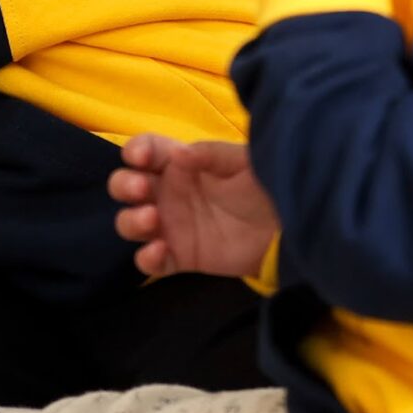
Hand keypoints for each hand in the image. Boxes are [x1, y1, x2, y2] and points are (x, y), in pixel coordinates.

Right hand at [107, 136, 279, 280]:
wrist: (288, 230)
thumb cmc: (263, 187)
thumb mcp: (242, 161)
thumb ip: (211, 154)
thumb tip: (179, 154)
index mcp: (178, 163)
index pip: (144, 150)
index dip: (135, 150)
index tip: (141, 158)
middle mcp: (167, 193)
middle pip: (124, 186)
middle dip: (124, 185)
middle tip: (142, 190)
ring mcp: (170, 226)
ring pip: (128, 223)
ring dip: (131, 221)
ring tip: (153, 219)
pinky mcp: (179, 257)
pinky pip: (149, 261)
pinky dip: (147, 259)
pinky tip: (161, 251)